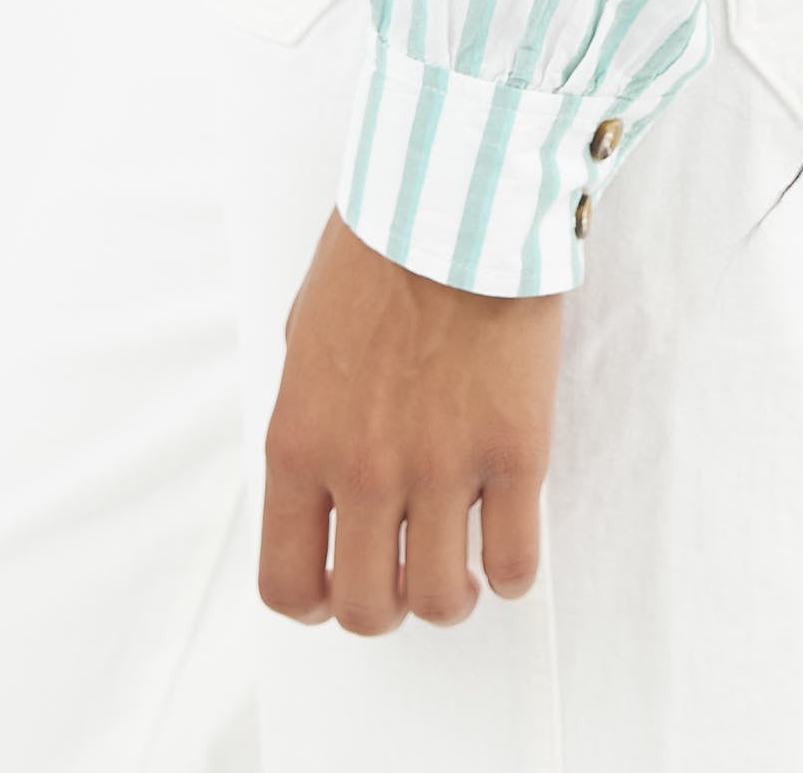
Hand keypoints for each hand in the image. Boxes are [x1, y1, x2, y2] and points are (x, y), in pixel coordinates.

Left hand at [258, 204, 564, 634]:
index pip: (286, 582)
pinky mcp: (515, 450)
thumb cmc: (382, 244)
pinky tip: (506, 541)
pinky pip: (513, 563)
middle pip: (366, 609)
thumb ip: (314, 415)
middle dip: (387, 603)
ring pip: (441, 600)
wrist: (458, 192)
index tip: (337, 587)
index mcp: (300, 441)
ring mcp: (442, 465)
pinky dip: (510, 571)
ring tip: (461, 558)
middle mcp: (364, 468)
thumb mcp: (308, 332)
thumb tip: (328, 477)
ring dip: (450, 593)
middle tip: (407, 569)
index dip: (314, 602)